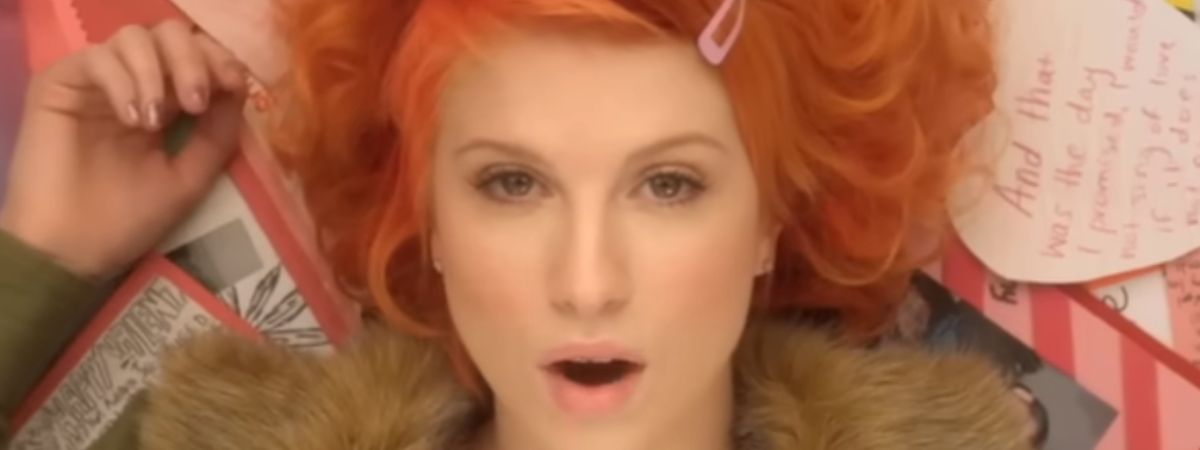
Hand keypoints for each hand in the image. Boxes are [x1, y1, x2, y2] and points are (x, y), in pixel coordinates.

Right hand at [0, 20, 247, 278]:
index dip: (219, 59)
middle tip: (196, 102)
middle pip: (169, 34)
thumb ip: (218, 135)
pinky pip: (96, 57)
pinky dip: (122, 81)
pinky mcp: (59, 85)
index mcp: (167, 103)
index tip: (234, 83)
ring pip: (134, 37)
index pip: (198, 55)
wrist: (74, 251)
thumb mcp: (190, 178)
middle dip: (192, 60)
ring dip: (157, 71)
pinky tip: (133, 121)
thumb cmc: (129, 220)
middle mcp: (133, 84)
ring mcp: (97, 82)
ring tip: (157, 121)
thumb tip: (238, 89)